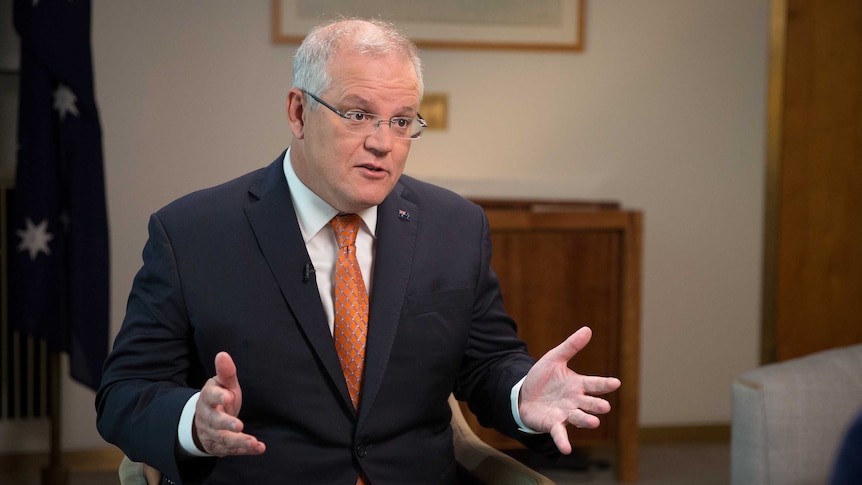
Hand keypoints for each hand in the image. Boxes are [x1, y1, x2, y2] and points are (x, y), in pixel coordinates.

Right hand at [193, 351, 265, 455]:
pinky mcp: (220, 446)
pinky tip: (259, 448)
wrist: (205, 422)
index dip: (218, 397)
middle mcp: (207, 418)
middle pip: (214, 421)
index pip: (210, 396)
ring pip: (224, 439)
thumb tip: (223, 354)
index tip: (228, 395)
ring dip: (238, 441)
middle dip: (225, 423)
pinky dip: (246, 450)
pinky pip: (233, 450)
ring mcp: (213, 434)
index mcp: (207, 399)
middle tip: (238, 425)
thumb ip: (225, 372)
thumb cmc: (219, 398)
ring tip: (253, 442)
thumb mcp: (222, 384)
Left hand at [519, 327, 621, 454]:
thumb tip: (587, 329)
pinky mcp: (553, 424)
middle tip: (604, 406)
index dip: (604, 384)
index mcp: (578, 385)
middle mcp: (575, 401)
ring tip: (594, 422)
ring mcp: (565, 414)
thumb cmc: (542, 378)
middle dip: (596, 405)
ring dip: (586, 420)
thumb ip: (571, 346)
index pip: (594, 384)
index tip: (615, 383)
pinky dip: (563, 442)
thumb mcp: (554, 359)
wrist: (523, 394)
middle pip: (589, 403)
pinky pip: (559, 434)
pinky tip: (566, 449)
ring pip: (579, 418)